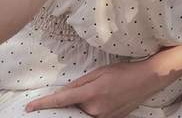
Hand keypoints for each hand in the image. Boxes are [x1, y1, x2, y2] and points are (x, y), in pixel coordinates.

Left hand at [25, 58, 171, 116]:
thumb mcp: (100, 72)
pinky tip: (107, 98)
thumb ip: (80, 82)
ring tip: (103, 92)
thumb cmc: (124, 72)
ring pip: (83, 113)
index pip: (62, 99)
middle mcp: (95, 109)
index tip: (30, 108)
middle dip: (74, 101)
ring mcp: (103, 117)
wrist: (147, 80)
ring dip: (85, 105)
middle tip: (91, 89)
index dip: (45, 103)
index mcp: (92, 93)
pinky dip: (94, 109)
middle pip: (73, 108)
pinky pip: (95, 116)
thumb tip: (65, 91)